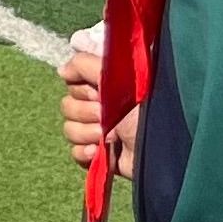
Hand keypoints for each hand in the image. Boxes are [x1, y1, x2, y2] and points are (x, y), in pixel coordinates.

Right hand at [60, 28, 138, 178]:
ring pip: (70, 130)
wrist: (161, 150)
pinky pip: (75, 153)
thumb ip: (87, 65)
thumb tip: (61, 71)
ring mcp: (100, 133)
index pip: (73, 83)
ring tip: (109, 138)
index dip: (81, 89)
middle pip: (67, 107)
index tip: (98, 94)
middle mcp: (101, 109)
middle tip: (106, 118)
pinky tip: (99, 152)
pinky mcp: (101, 156)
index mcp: (106, 89)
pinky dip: (85, 153)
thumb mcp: (118, 79)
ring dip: (87, 133)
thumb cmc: (146, 111)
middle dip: (85, 113)